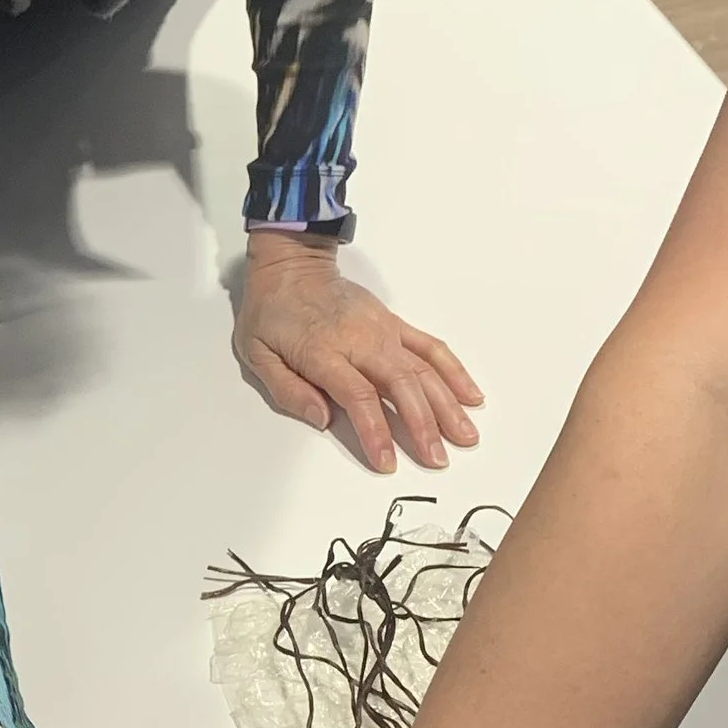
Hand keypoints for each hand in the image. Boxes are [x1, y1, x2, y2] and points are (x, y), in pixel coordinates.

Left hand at [233, 235, 480, 475]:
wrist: (292, 265)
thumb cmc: (270, 312)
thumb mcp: (256, 353)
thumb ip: (288, 390)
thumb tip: (322, 419)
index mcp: (323, 352)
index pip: (358, 396)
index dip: (376, 431)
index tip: (388, 462)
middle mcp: (361, 341)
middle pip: (401, 386)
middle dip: (424, 426)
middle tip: (438, 460)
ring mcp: (383, 331)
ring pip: (423, 370)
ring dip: (447, 405)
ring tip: (466, 436)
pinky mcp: (395, 324)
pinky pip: (430, 347)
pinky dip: (454, 371)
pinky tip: (471, 395)